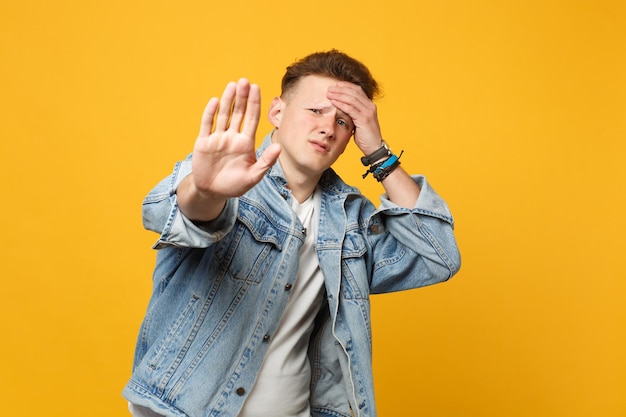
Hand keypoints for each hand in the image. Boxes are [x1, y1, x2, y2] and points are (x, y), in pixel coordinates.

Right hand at [191, 78, 280, 199]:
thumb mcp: (253, 176)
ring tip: (233, 85)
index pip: (252, 119)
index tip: (257, 88)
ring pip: (223, 115)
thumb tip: (279, 147)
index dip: (254, 104)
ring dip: (228, 100)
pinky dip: (210, 113)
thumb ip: (266, 162)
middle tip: (245, 81)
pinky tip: (215, 101)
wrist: (212, 192)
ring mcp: (218, 138)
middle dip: (242, 97)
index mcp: (246, 143)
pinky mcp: (204, 142)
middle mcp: (232, 137)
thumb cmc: (234, 185)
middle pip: (238, 113)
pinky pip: (207, 124)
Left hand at [326, 82, 382, 155]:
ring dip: (338, 95)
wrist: (374, 148)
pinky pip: (350, 108)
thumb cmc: (366, 137)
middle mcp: (370, 106)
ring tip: (329, 93)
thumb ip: (353, 114)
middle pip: (354, 92)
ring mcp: (368, 112)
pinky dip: (341, 104)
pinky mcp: (364, 119)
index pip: (358, 90)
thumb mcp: (359, 122)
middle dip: (340, 89)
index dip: (346, 86)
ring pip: (351, 99)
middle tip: (329, 88)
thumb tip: (341, 109)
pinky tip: (333, 102)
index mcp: (369, 106)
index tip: (336, 85)